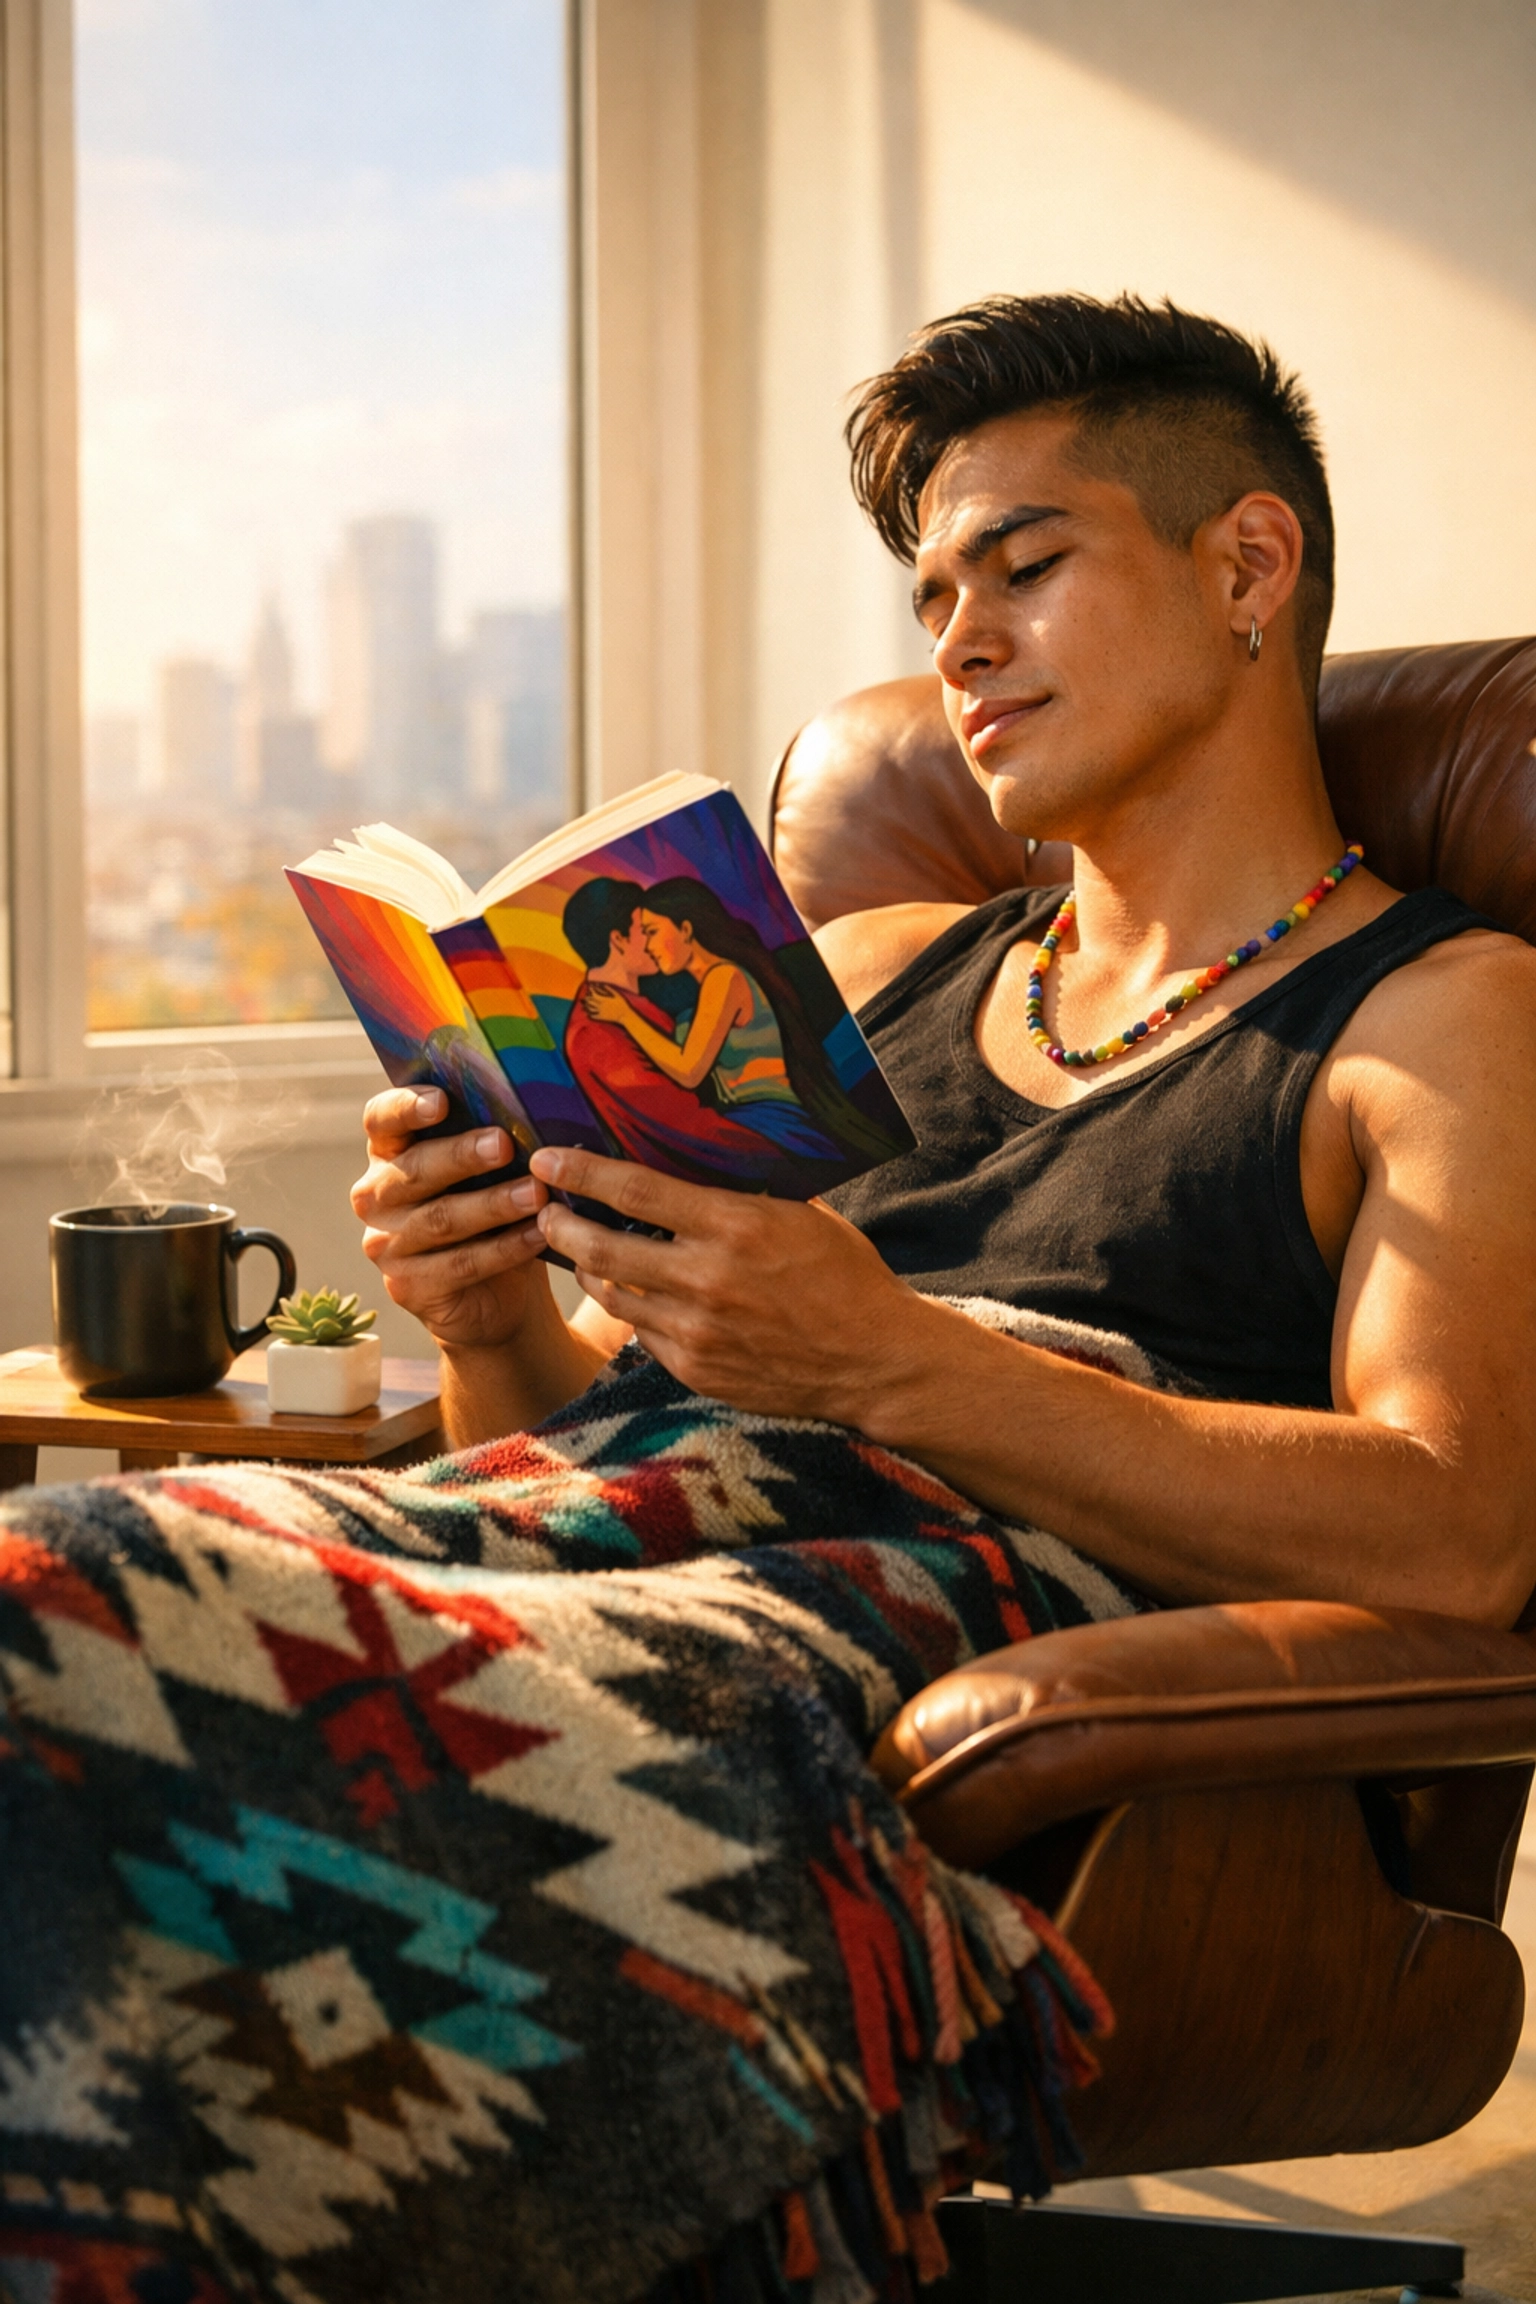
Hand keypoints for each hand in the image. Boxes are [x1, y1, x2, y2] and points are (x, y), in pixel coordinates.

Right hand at [351, 1087, 552, 1350]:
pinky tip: (540, 1234)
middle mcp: (376, 1197)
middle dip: (461, 1155)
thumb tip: (529, 1109)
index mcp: (389, 1154)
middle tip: (504, 1144)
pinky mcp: (407, 1287)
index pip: (381, 1121)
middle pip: (414, 1170)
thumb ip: (492, 1142)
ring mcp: (386, 1245)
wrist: (498, 1296)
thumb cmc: (494, 1216)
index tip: (441, 1100)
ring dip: (493, 1204)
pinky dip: (505, 1248)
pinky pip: (461, 1263)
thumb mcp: (490, 1176)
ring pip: (440, 1219)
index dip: (405, 1107)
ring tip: (537, 1193)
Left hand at [529, 1144, 925, 1424]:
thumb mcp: (804, 1215)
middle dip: (561, 1224)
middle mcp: (706, 1280)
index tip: (549, 1158)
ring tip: (581, 1248)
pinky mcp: (696, 1370)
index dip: (582, 1172)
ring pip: (614, 1293)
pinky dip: (634, 1307)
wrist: (875, 1362)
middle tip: (544, 1207)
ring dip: (590, 1268)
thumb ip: (746, 1193)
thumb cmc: (847, 1277)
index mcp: (735, 1227)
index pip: (635, 1192)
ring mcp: (697, 1332)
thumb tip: (700, 1159)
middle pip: (603, 1246)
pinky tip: (635, 1292)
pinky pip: (643, 1332)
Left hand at [582, 983, 632, 1024]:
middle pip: (590, 1001)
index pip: (594, 994)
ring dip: (587, 1006)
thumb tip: (604, 985)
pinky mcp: (602, 1017)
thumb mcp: (617, 995)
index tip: (590, 988)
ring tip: (585, 1004)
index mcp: (604, 1000)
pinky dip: (590, 1015)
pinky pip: (593, 1016)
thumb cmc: (622, 1004)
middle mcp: (600, 1006)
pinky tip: (588, 1014)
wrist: (624, 1015)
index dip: (591, 991)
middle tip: (586, 996)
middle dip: (587, 998)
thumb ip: (610, 989)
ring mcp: (600, 1012)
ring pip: (590, 1009)